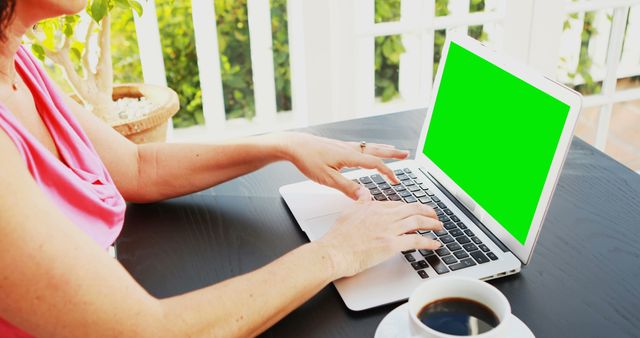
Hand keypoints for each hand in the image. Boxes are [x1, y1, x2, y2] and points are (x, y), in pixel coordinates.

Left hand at [280, 132, 409, 198]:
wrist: (293, 145)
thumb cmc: (307, 159)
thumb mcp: (327, 179)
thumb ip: (347, 188)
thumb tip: (364, 196)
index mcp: (350, 156)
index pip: (376, 164)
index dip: (388, 173)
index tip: (396, 181)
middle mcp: (350, 148)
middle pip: (376, 150)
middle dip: (392, 154)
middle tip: (406, 155)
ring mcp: (344, 145)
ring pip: (369, 146)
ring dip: (383, 149)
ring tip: (392, 150)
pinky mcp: (338, 146)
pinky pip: (360, 146)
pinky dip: (370, 148)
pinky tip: (367, 150)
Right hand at [315, 188, 442, 278]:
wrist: (334, 252)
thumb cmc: (338, 238)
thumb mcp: (348, 211)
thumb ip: (359, 201)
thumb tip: (362, 191)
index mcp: (373, 207)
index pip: (397, 204)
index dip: (409, 207)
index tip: (415, 210)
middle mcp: (383, 215)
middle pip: (412, 209)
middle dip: (427, 210)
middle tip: (434, 214)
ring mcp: (388, 229)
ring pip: (417, 221)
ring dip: (432, 223)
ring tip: (439, 226)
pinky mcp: (391, 244)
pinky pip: (415, 240)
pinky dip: (428, 241)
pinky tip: (435, 244)